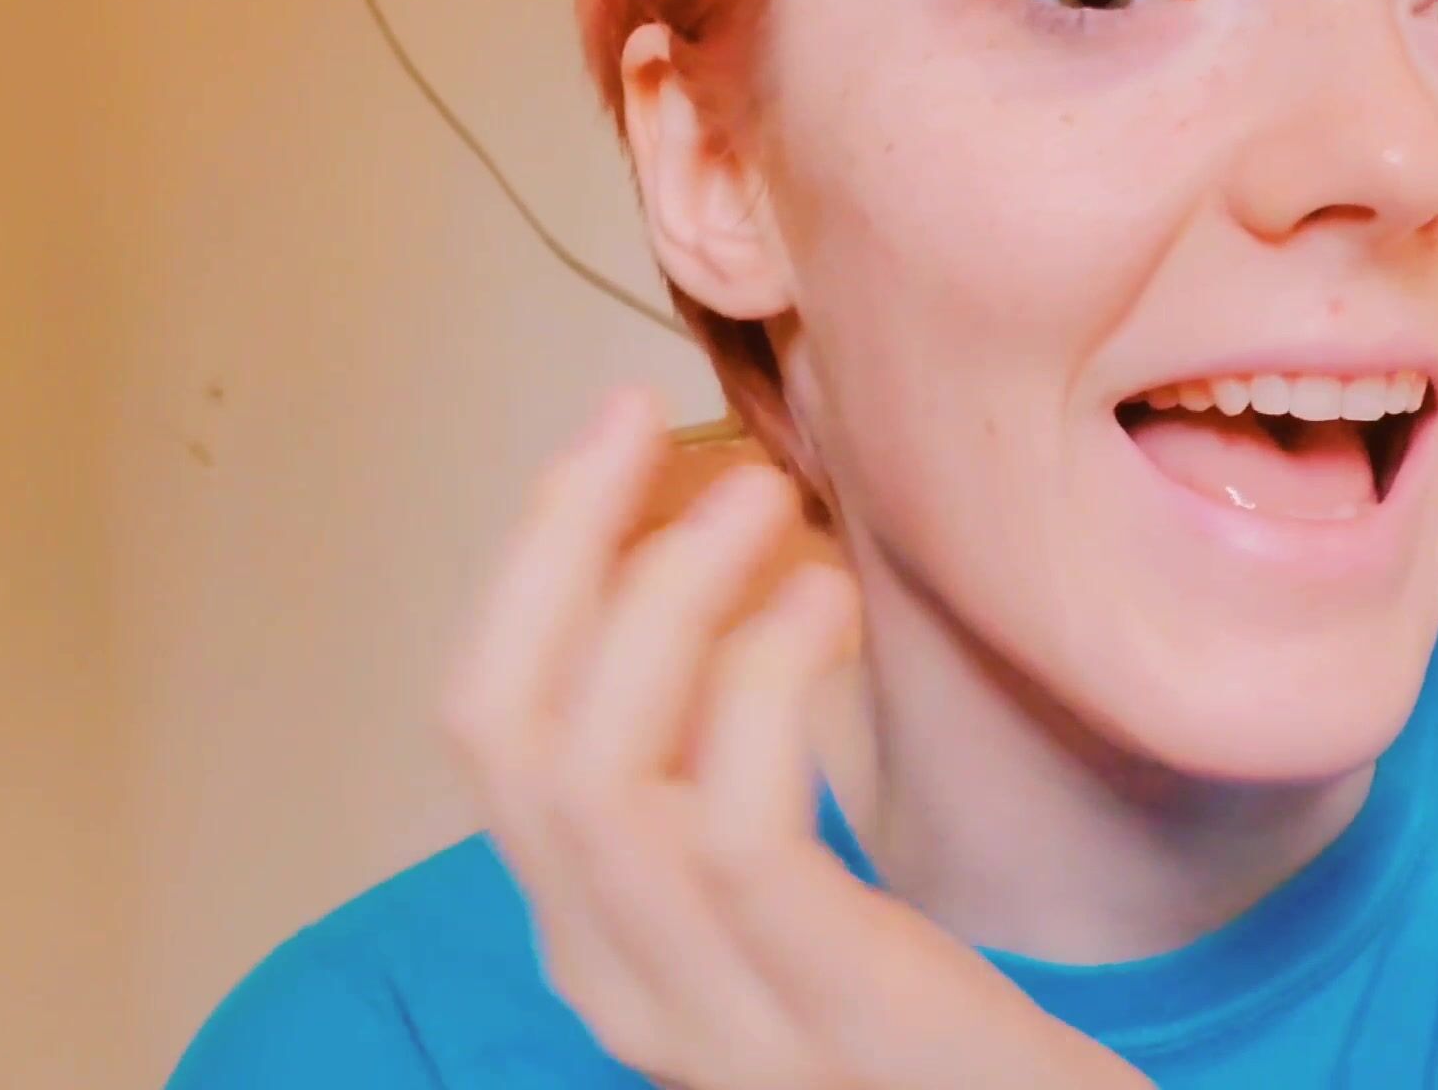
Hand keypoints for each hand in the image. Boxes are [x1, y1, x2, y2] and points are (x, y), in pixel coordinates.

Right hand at [442, 388, 1149, 1089]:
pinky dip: (761, 686)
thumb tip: (721, 553)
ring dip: (666, 597)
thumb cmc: (942, 1020)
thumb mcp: (799, 889)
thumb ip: (732, 763)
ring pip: (598, 774)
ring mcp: (708, 1017)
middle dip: (555, 550)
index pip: (495, 729)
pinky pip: (734, 831)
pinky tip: (828, 599)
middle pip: (510, 736)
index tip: (609, 438)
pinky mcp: (822, 1014)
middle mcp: (618, 981)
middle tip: (639, 417)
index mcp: (603, 936)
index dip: (529, 566)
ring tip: (765, 494)